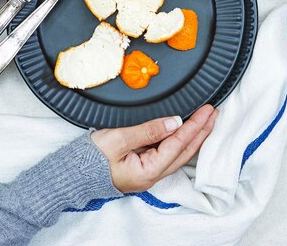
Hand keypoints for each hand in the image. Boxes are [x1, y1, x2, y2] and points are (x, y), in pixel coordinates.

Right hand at [91, 104, 217, 192]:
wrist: (72, 173)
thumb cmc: (90, 158)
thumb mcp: (118, 139)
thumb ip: (148, 130)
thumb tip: (174, 122)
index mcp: (147, 171)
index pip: (178, 145)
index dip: (195, 126)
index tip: (207, 111)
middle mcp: (152, 175)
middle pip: (185, 152)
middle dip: (202, 132)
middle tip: (214, 113)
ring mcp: (148, 173)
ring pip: (179, 154)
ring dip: (194, 136)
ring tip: (206, 120)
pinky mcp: (143, 167)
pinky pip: (169, 153)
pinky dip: (180, 141)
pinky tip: (185, 131)